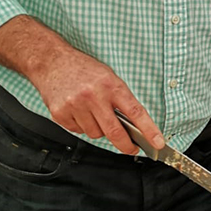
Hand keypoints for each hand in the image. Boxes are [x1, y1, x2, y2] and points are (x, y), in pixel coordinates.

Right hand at [32, 47, 164, 154]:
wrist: (51, 61)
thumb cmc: (83, 69)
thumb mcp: (108, 77)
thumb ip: (120, 99)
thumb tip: (133, 125)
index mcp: (110, 85)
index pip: (135, 112)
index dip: (149, 130)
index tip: (158, 143)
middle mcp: (93, 95)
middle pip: (114, 132)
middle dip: (126, 145)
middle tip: (131, 148)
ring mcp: (76, 105)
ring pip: (95, 134)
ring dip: (99, 130)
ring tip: (93, 113)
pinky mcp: (61, 114)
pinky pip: (78, 131)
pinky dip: (82, 126)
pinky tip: (79, 112)